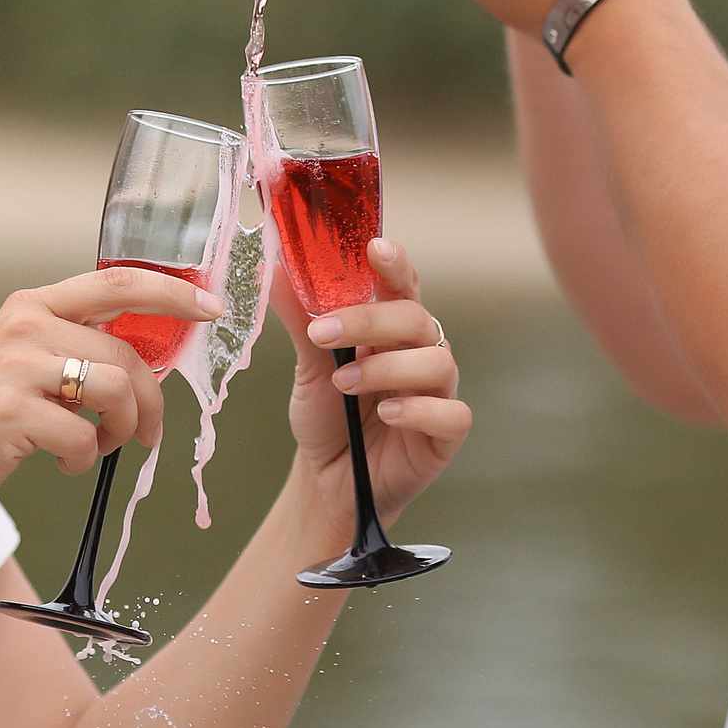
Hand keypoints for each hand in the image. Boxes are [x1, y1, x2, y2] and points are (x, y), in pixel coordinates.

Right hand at [0, 268, 224, 515]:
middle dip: (152, 400)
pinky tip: (66, 463)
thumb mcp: (17, 359)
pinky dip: (85, 460)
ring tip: (100, 446)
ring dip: (122, 430)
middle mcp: (25, 326)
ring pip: (115, 391)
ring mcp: (16, 367)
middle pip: (126, 353)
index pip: (117, 281)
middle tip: (148, 431)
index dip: (172, 292)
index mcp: (32, 305)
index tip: (209, 306)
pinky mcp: (12, 412)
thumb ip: (72, 347)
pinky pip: (84, 438)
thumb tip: (142, 361)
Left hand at [268, 238, 471, 531]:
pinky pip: (452, 413)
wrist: (328, 479)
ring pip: (437, 362)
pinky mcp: (447, 433)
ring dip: (387, 368)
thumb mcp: (308, 366)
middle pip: (416, 318)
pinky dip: (419, 410)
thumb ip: (300, 319)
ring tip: (344, 383)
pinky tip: (387, 414)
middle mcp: (420, 353)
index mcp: (392, 328)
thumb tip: (275, 268)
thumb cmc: (328, 416)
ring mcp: (439, 391)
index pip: (403, 284)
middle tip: (323, 334)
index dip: (395, 263)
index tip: (375, 247)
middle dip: (370, 321)